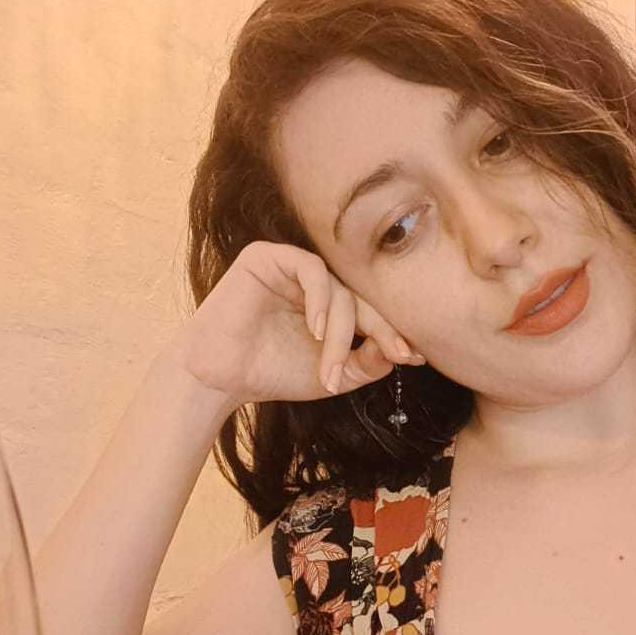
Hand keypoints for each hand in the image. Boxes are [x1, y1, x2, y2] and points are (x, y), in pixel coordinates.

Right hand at [178, 240, 424, 406]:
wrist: (221, 378)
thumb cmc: (271, 374)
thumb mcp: (332, 375)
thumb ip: (367, 364)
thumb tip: (402, 351)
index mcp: (327, 304)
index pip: (368, 310)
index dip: (392, 330)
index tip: (414, 356)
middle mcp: (312, 282)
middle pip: (360, 298)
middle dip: (380, 329)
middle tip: (395, 355)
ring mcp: (291, 267)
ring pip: (339, 290)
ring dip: (340, 332)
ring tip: (331, 367)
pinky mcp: (268, 257)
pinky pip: (312, 268)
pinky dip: (321, 299)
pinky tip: (315, 329)